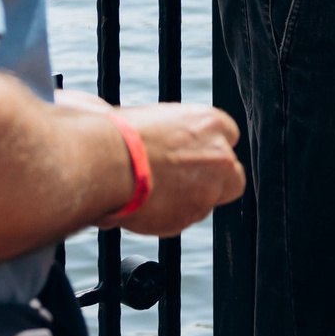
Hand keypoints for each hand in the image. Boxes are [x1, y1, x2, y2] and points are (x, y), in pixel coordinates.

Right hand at [113, 102, 244, 237]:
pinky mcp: (189, 217)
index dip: (206, 150)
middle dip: (213, 180)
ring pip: (206, 200)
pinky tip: (144, 206)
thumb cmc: (118, 134)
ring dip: (186, 200)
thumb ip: (167, 130)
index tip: (188, 156)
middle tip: (183, 181)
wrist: (103, 163)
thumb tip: (148, 134)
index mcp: (212, 123)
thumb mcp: (151, 116)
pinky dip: (167, 217)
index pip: (227, 139)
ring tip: (152, 194)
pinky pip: (183, 219)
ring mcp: (208, 190)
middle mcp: (220, 156)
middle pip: (230, 174)